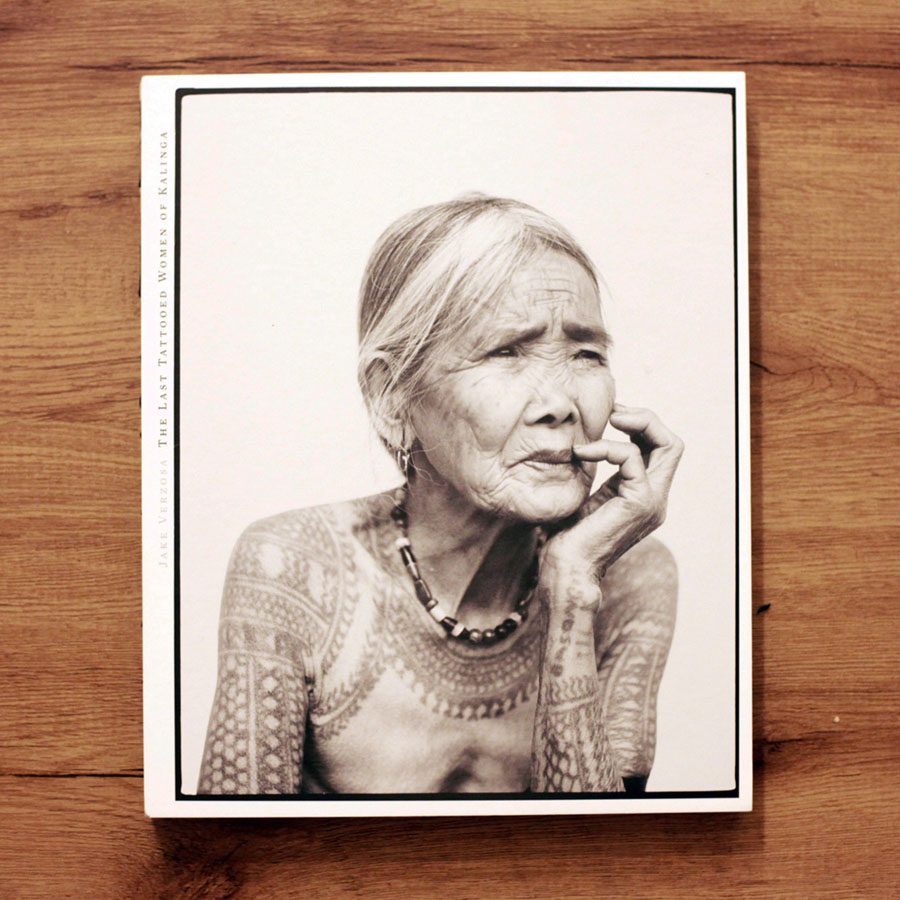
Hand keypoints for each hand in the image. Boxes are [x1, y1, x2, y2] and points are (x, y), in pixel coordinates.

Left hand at [540, 403, 683, 605]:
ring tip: (607, 422)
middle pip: (673, 444)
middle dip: (646, 418)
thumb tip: (582, 442)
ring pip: (668, 445)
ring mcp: (652, 501)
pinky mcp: (639, 502)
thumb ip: (595, 472)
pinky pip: (631, 457)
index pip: (661, 451)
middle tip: (615, 412)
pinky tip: (582, 453)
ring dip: (636, 423)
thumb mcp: (585, 495)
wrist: (568, 568)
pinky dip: (606, 447)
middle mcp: (656, 498)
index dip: (641, 426)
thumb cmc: (568, 538)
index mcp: (644, 496)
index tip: (611, 416)